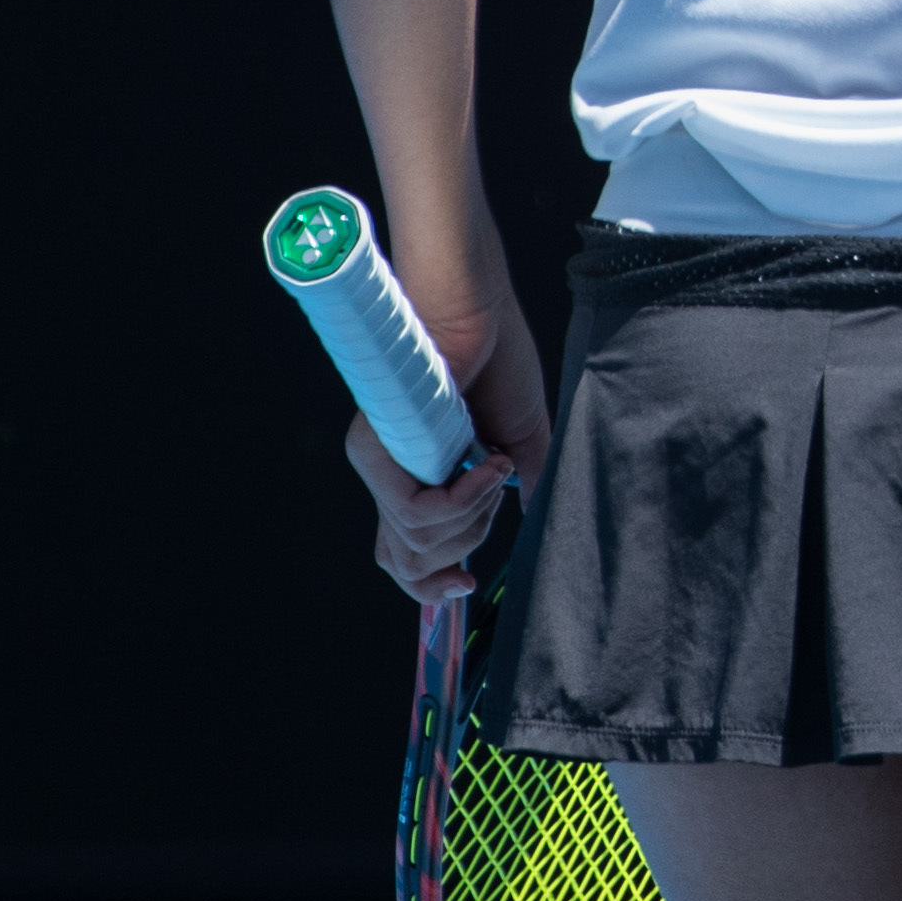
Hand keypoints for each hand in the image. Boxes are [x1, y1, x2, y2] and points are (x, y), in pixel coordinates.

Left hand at [342, 266, 551, 605]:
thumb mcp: (519, 442)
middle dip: (464, 546)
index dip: (428, 587)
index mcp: (418, 478)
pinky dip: (464, 498)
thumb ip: (515, 490)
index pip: (402, 556)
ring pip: (417, 543)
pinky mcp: (377, 452)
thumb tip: (524, 528)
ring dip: (473, 512)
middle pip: (408, 563)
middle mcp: (388, 476)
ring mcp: (378, 465)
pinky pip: (417, 512)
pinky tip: (490, 464)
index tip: (463, 586)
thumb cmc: (498, 363)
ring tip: (494, 462)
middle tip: (493, 490)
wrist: (478, 313)